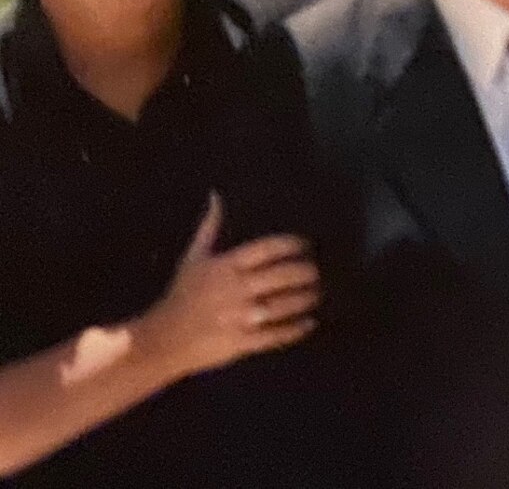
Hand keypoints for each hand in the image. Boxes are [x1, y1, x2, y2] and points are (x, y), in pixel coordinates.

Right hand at [136, 195, 319, 382]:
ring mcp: (239, 317)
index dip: (291, 245)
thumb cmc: (181, 296)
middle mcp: (235, 289)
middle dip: (306, 272)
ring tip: (318, 293)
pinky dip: (295, 329)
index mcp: (225, 266)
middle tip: (317, 271)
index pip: (266, 249)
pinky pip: (275, 335)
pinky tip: (309, 323)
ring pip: (283, 305)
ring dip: (305, 299)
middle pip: (282, 275)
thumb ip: (210, 227)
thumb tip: (217, 195)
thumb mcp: (193, 259)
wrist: (161, 340)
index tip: (306, 244)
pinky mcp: (241, 342)